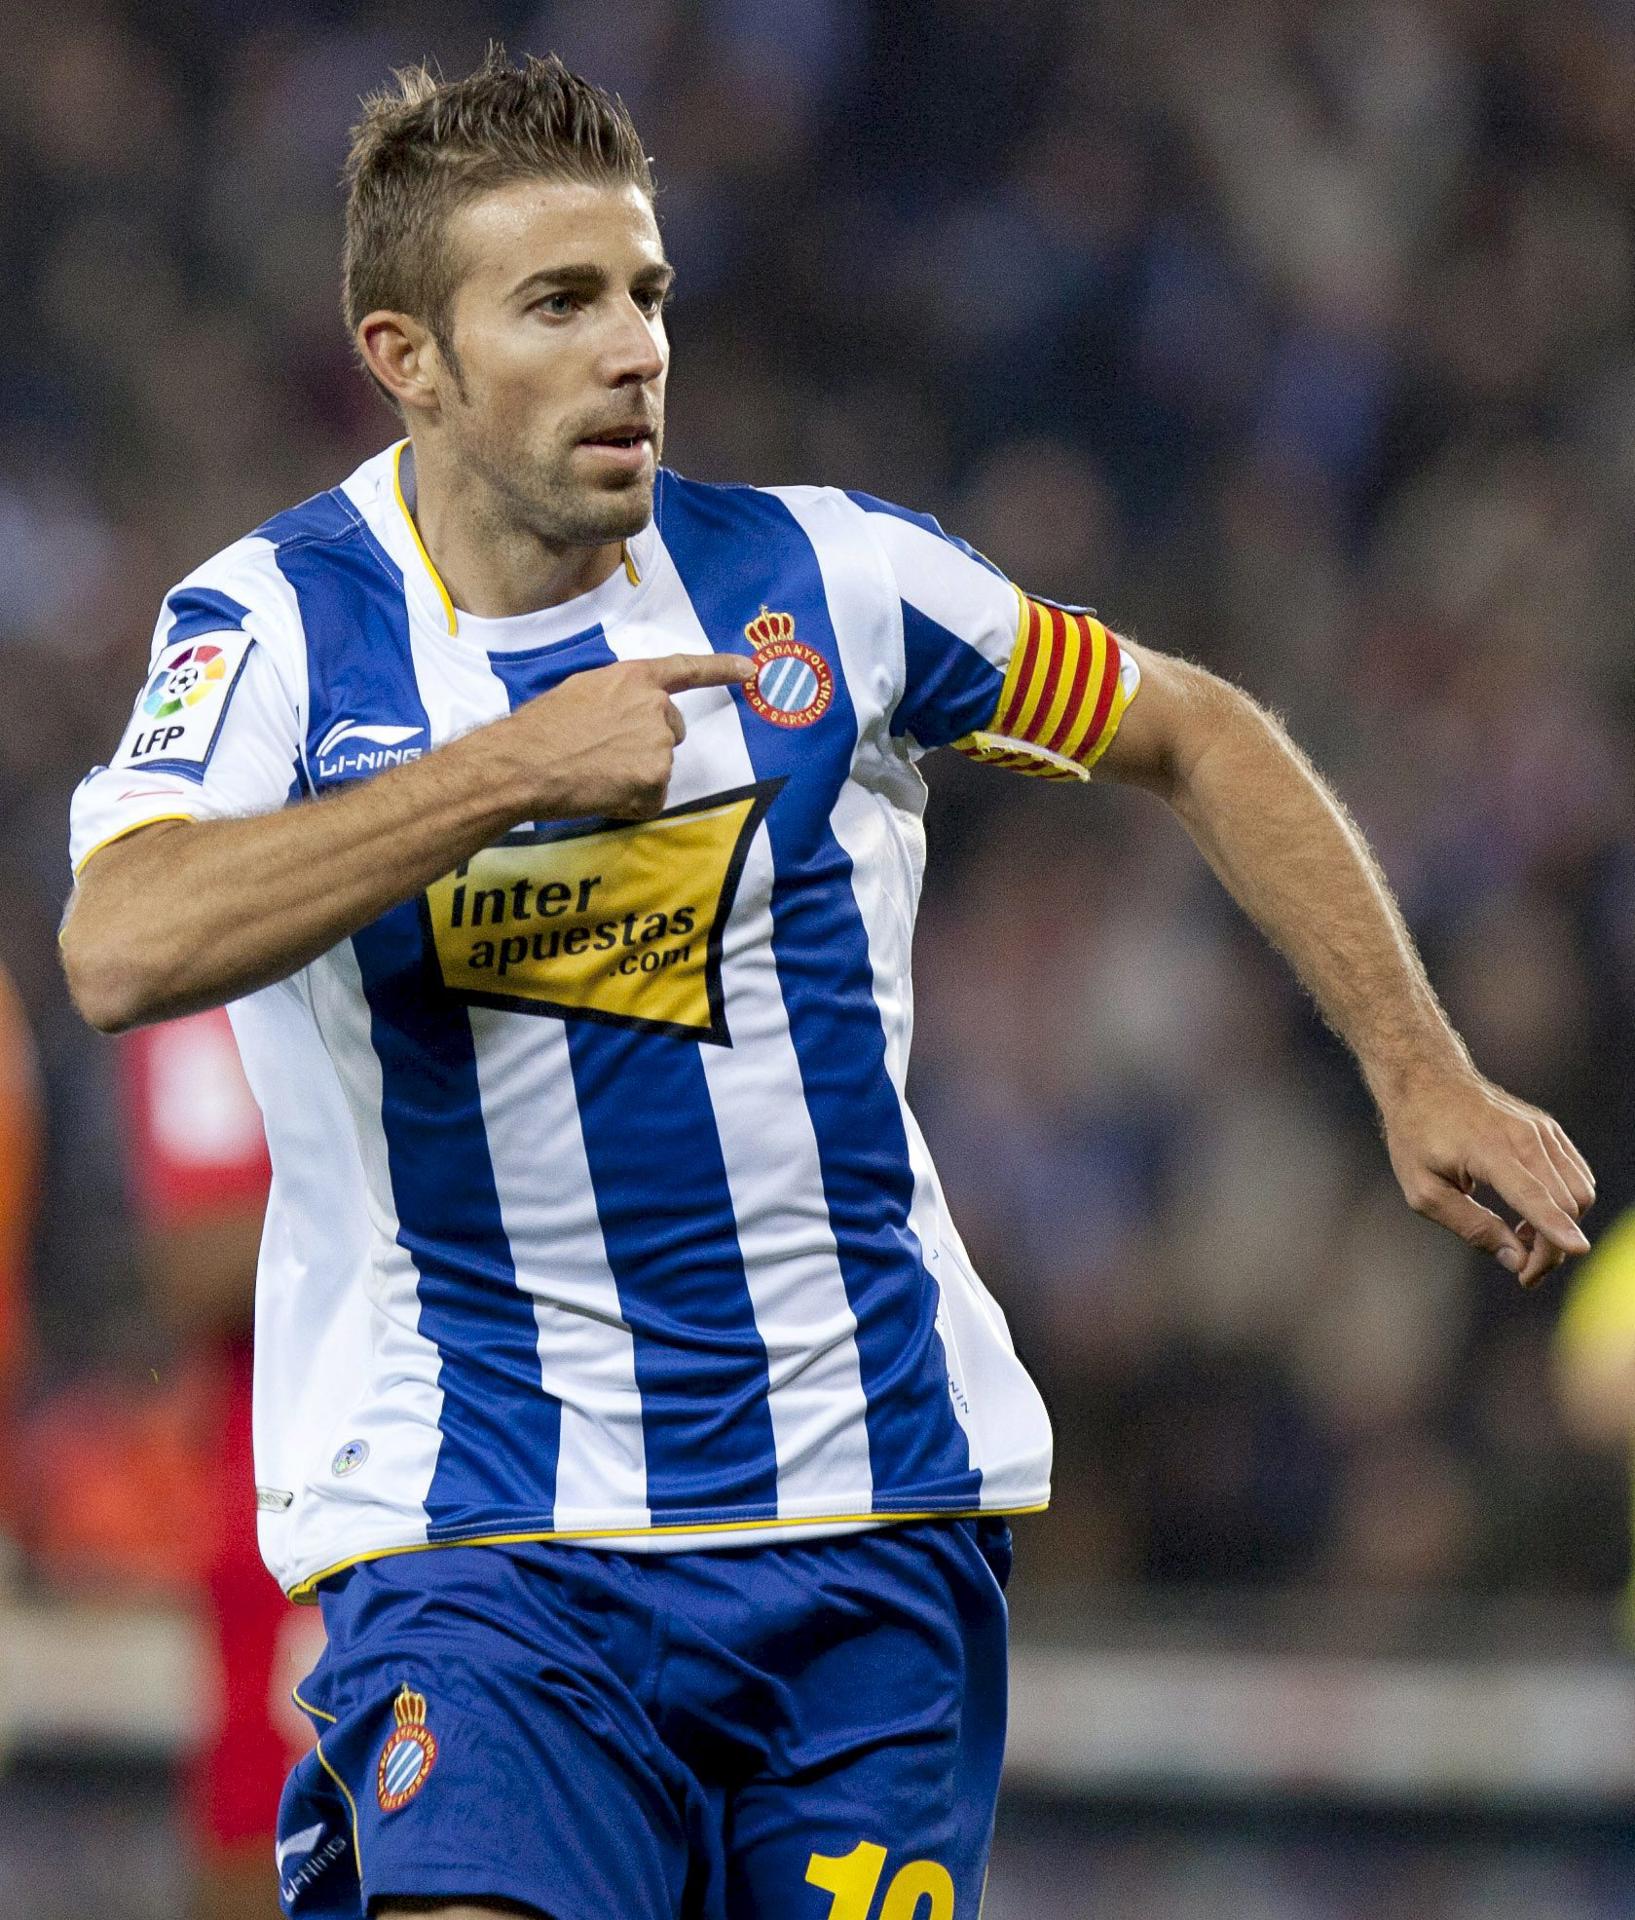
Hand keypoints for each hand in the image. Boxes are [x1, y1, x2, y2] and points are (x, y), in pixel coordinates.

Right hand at [499, 652, 754, 820]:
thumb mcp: (581, 693)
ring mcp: (659, 746)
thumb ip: (616, 697)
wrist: (522, 763)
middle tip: (605, 753)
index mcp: (634, 679)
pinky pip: (651, 798)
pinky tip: (601, 793)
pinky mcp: (655, 781)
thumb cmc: (539, 728)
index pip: (687, 669)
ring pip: (658, 767)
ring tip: (594, 773)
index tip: (750, 670)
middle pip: (672, 731)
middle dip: (648, 744)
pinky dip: (631, 803)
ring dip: (635, 775)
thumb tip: (624, 717)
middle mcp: (655, 708)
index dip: (721, 669)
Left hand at [1383, 1064, 1594, 1285]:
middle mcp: (1524, 1136)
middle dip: (1552, 1249)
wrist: (1426, 1080)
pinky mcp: (1549, 1130)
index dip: (1554, 1227)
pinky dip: (1565, 1205)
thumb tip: (1515, 1259)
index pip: (1532, 1194)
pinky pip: (1577, 1177)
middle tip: (1524, 1274)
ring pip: (1579, 1192)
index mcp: (1488, 1150)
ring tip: (1521, 1238)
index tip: (1578, 1250)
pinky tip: (1531, 1214)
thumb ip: (1470, 1226)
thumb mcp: (1423, 1191)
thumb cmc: (1417, 1137)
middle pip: (1564, 1203)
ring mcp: (1542, 1130)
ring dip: (1561, 1227)